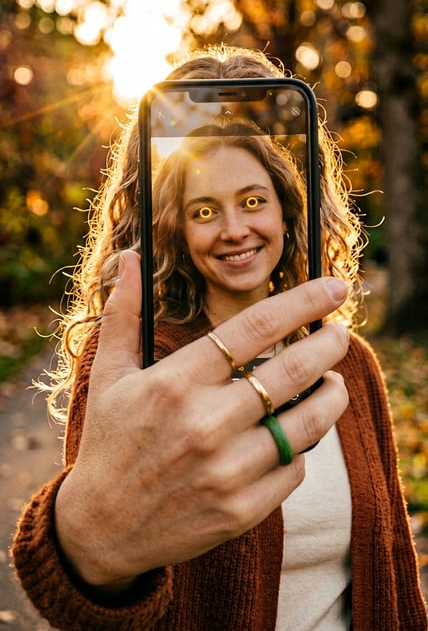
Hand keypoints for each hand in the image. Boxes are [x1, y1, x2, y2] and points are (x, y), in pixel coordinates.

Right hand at [55, 250, 348, 589]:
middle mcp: (205, 423)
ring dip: (331, 396)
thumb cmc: (108, 441)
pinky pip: (294, 468)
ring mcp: (227, 470)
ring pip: (307, 423)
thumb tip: (130, 256)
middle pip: (292, 372)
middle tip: (342, 334)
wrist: (101, 528)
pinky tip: (294, 435)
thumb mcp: (109, 374)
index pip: (254, 328)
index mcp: (176, 382)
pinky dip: (301, 446)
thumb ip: (125, 313)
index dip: (303, 302)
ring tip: (333, 381)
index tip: (334, 287)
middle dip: (330, 345)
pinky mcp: (242, 510)